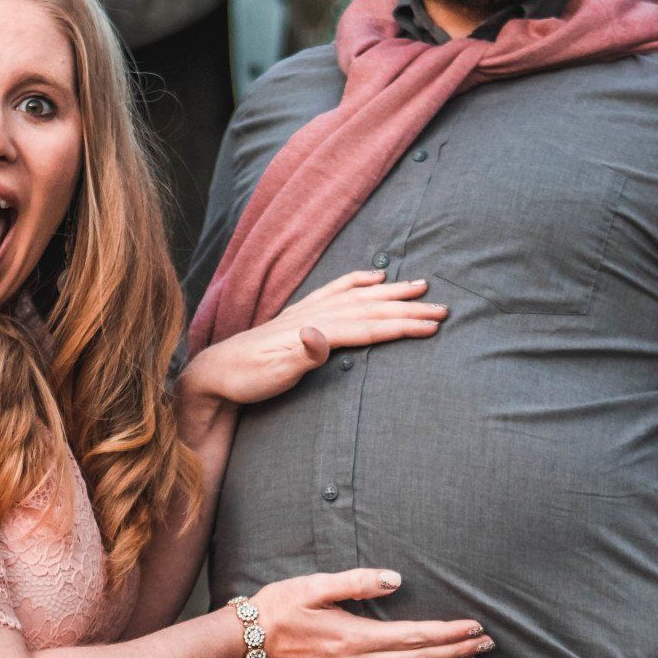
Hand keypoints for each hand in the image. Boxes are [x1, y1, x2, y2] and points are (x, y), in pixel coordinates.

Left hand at [181, 269, 446, 417]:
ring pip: (357, 296)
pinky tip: (374, 277)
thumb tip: (319, 335)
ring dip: (390, 292)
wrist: (214, 372)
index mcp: (312, 331)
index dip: (400, 326)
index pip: (365, 326)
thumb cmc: (245, 380)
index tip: (432, 327)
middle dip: (407, 309)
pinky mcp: (299, 315)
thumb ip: (299, 356)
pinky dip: (357, 281)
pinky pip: (335, 290)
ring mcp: (306, 312)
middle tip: (443, 309)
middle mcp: (312, 315)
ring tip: (420, 286)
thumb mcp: (270, 375)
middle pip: (368, 308)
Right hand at [250, 569, 491, 657]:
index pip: (414, 637)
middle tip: (487, 645)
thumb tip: (396, 580)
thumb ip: (356, 582)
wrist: (245, 644)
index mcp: (354, 638)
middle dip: (456, 652)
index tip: (475, 627)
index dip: (448, 633)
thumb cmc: (277, 609)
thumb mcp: (314, 585)